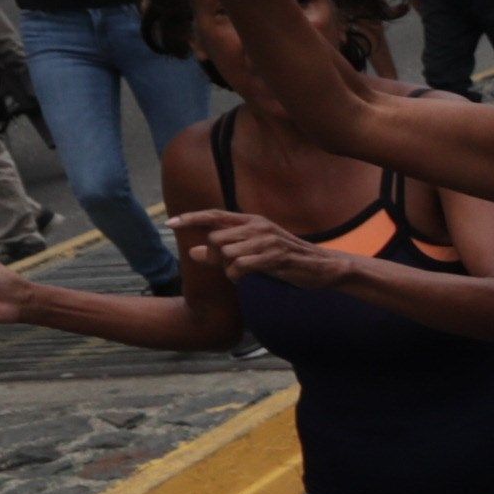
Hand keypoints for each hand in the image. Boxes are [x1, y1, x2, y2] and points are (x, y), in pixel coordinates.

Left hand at [167, 209, 346, 287]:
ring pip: (226, 253)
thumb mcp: (252, 255)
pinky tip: (247, 278)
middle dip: (215, 257)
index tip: (170, 223)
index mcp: (252, 221)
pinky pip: (241, 265)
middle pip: (216, 239)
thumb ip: (223, 254)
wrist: (323, 268)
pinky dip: (237, 275)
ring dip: (228, 269)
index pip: (214, 216)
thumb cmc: (286, 261)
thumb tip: (194, 253)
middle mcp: (258, 226)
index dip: (191, 218)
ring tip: (243, 274)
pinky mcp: (275, 255)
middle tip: (228, 269)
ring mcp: (267, 239)